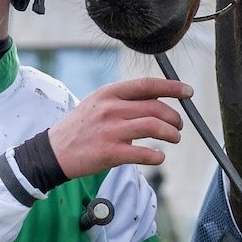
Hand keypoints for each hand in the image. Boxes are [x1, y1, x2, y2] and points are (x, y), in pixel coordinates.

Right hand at [46, 78, 189, 177]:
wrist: (54, 152)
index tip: (187, 92)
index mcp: (109, 93)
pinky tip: (159, 157)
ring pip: (154, 127)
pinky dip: (157, 156)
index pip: (148, 85)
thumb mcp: (97, 103)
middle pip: (156, 108)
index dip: (172, 87)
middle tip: (178, 125)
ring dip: (171, 134)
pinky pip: (144, 153)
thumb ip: (124, 100)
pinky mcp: (110, 153)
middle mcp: (111, 109)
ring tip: (174, 138)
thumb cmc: (80, 127)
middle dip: (174, 117)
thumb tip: (156, 101)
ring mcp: (111, 131)